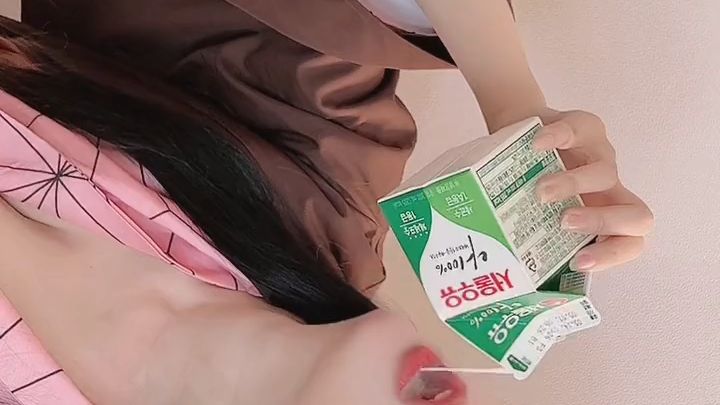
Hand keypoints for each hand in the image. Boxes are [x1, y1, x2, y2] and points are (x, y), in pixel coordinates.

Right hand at [533, 109, 653, 271]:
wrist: (521, 134)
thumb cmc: (526, 183)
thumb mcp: (533, 215)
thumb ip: (533, 239)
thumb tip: (509, 266)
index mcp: (602, 218)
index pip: (630, 244)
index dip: (611, 255)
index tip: (577, 262)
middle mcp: (609, 192)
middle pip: (638, 216)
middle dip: (603, 222)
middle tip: (565, 221)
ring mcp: (602, 157)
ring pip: (605, 174)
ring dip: (572, 185)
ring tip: (540, 191)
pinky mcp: (585, 127)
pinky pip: (578, 131)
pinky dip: (556, 138)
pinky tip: (536, 147)